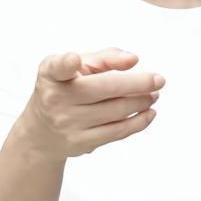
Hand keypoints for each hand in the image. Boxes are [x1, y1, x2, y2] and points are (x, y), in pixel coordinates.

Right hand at [19, 47, 164, 160]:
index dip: (66, 63)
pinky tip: (149, 112)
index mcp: (52, 75)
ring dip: (142, 101)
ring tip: (154, 94)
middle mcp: (56, 100)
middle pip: (106, 89)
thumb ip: (105, 57)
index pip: (57, 68)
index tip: (73, 59)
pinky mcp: (81, 143)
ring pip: (117, 111)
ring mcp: (68, 124)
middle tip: (159, 80)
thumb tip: (133, 60)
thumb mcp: (77, 66)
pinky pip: (117, 132)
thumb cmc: (66, 88)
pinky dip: (139, 121)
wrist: (41, 132)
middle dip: (139, 83)